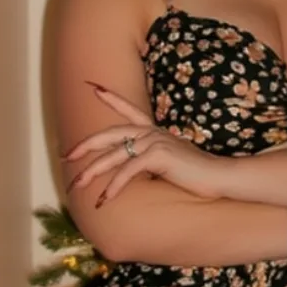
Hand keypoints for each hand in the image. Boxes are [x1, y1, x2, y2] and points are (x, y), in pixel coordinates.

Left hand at [62, 83, 229, 205]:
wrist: (220, 178)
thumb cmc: (198, 176)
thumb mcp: (170, 164)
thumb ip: (152, 161)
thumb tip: (132, 171)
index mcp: (155, 132)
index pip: (130, 111)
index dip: (112, 98)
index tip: (94, 87)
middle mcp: (152, 133)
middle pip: (110, 134)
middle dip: (85, 145)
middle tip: (66, 156)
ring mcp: (155, 141)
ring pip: (113, 155)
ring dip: (92, 172)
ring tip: (78, 186)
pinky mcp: (158, 156)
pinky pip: (128, 170)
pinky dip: (114, 186)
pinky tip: (105, 199)